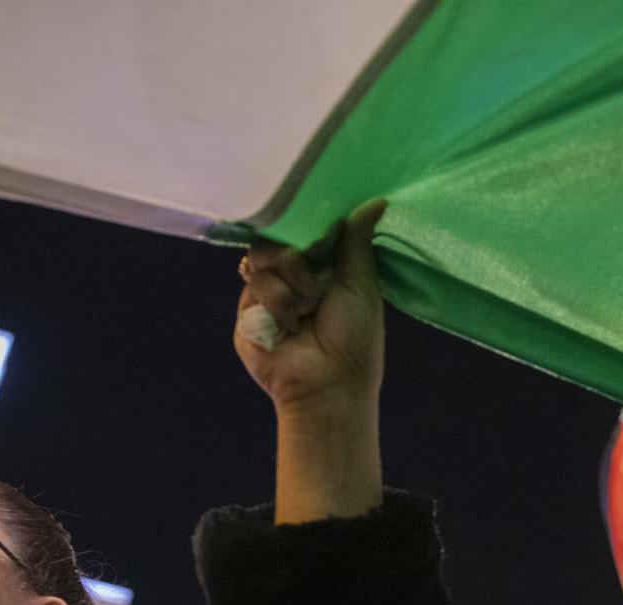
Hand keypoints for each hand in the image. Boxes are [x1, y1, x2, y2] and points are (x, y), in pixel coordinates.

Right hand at [232, 200, 387, 523]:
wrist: (330, 385)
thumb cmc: (354, 339)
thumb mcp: (361, 284)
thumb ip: (357, 242)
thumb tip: (376, 201)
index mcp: (318, 268)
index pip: (299, 229)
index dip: (303, 227)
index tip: (314, 236)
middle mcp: (289, 278)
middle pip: (274, 240)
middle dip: (295, 260)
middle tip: (314, 287)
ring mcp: (265, 296)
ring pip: (260, 260)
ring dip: (288, 287)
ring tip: (305, 315)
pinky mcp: (246, 314)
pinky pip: (251, 287)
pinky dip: (275, 305)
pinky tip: (288, 328)